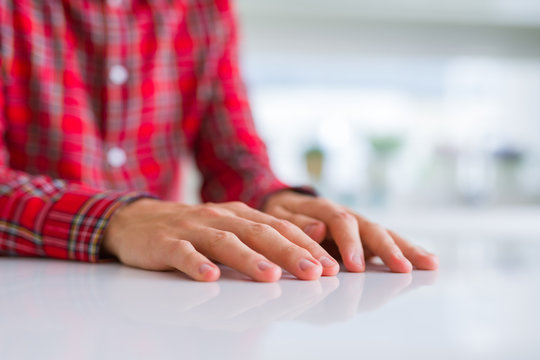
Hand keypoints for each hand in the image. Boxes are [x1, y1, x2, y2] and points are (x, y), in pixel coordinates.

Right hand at [102, 199, 340, 281]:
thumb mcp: (226, 229)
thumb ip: (257, 238)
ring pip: (224, 241)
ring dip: (249, 258)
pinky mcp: (164, 242)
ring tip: (271, 276)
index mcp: (238, 214)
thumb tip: (300, 256)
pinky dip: (195, 263)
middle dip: (289, 252)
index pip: (279, 228)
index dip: (306, 245)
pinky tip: (209, 276)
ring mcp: (191, 228)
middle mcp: (219, 217)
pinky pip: (181, 252)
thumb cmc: (190, 230)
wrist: (137, 220)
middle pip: (258, 233)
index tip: (331, 266)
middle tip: (315, 272)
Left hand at [263, 191, 438, 272]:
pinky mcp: (363, 237)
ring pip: (384, 234)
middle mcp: (345, 214)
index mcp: (322, 208)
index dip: (349, 243)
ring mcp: (357, 225)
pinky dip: (405, 251)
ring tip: (430, 263)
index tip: (356, 266)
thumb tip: (317, 229)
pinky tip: (425, 262)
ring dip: (406, 248)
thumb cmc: (279, 215)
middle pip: (370, 227)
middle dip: (387, 249)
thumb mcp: (278, 216)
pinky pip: (385, 243)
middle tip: (402, 268)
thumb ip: (296, 223)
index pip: (339, 221)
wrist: (282, 206)